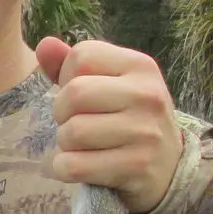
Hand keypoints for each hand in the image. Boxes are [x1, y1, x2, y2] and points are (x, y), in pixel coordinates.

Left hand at [34, 35, 180, 213]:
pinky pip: (74, 165)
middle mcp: (147, 95)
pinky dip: (65, 168)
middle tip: (77, 123)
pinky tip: (82, 166)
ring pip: (72, 132)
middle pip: (74, 94)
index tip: (84, 96)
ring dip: (65, 143)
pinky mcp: (136, 167)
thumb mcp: (110, 84)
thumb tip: (44, 45)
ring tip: (83, 145)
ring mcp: (145, 133)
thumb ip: (73, 64)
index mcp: (141, 66)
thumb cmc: (128, 118)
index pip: (81, 56)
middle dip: (62, 113)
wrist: (169, 167)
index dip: (68, 77)